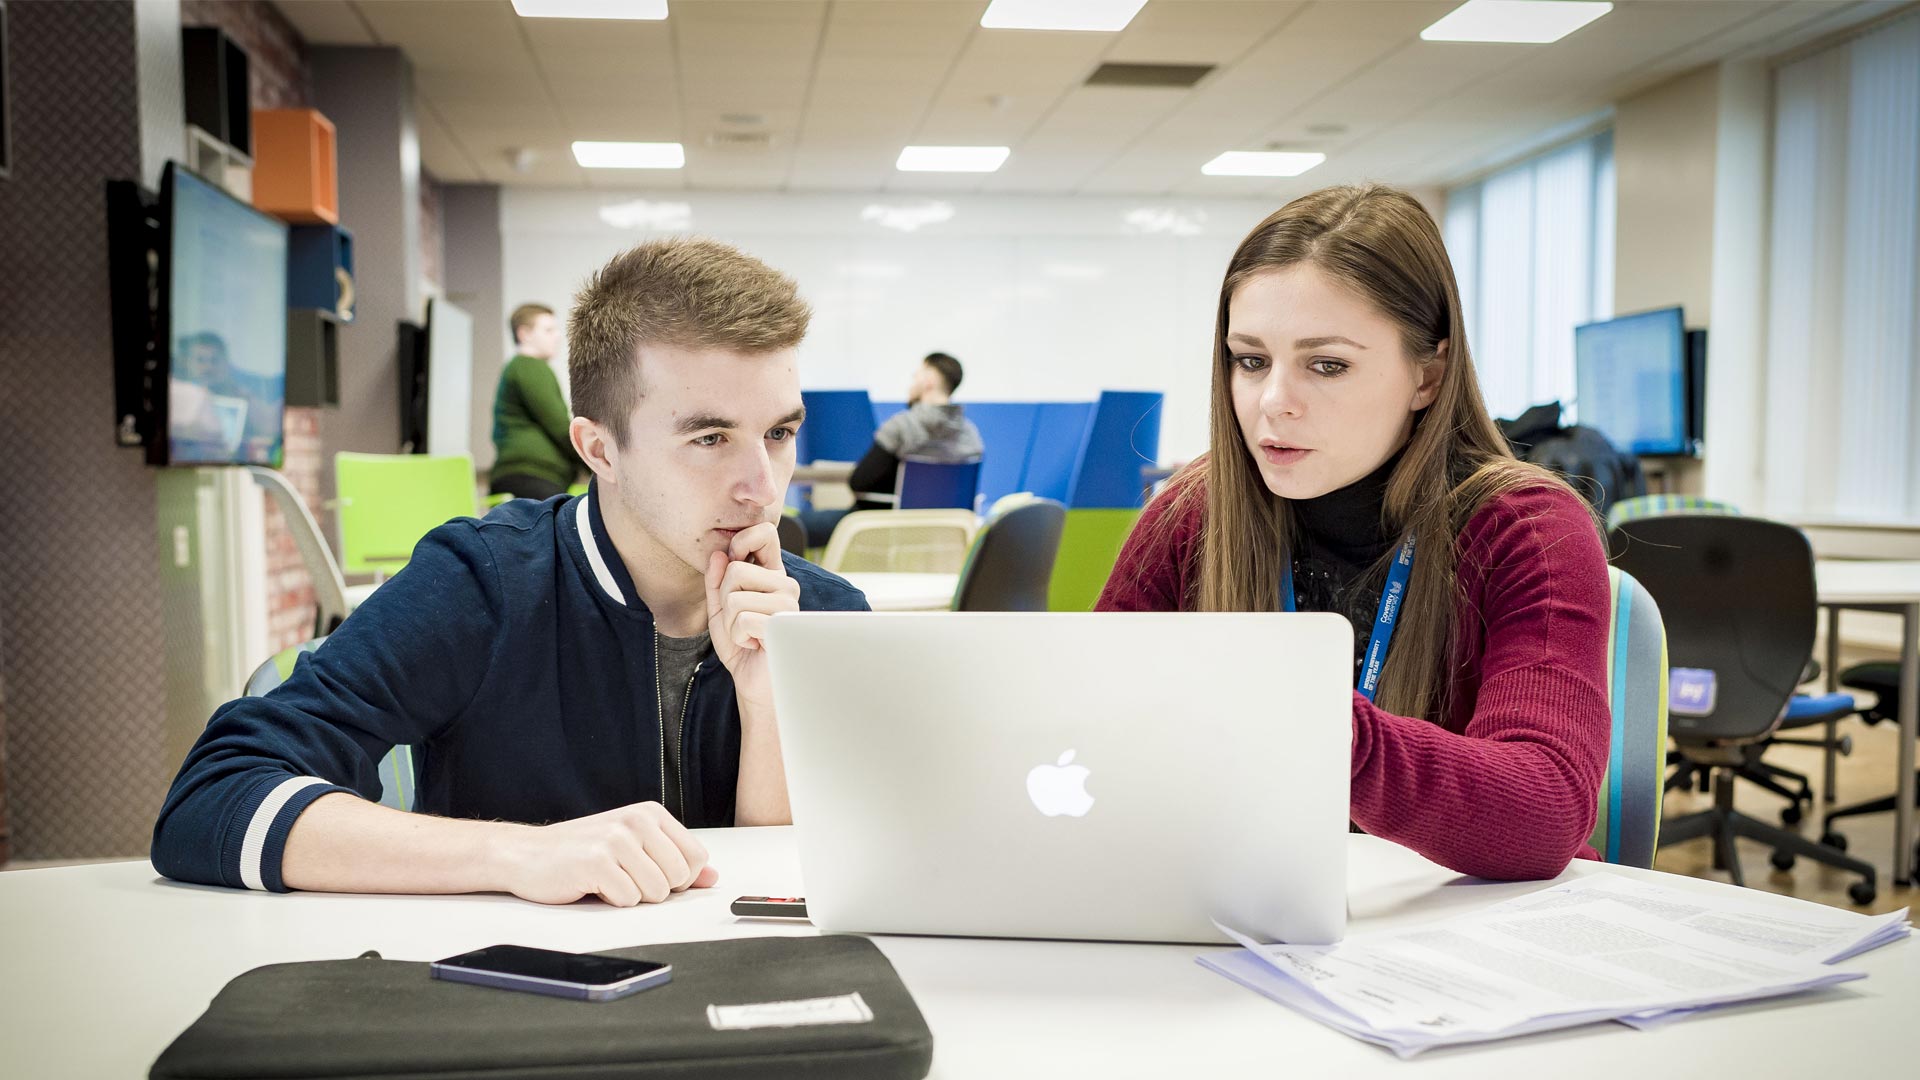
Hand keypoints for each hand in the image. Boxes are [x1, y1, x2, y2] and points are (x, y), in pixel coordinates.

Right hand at [495, 802, 718, 906]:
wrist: (527, 854)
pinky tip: (593, 885)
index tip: (649, 872)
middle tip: (624, 876)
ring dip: (631, 896)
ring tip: (608, 879)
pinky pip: (628, 900)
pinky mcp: (597, 862)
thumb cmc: (581, 852)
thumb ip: (675, 861)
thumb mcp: (634, 848)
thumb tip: (712, 877)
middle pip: (679, 878)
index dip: (678, 878)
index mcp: (651, 814)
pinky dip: (612, 901)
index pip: (696, 858)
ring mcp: (616, 839)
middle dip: (654, 889)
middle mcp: (637, 821)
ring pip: (656, 892)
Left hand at [704, 522, 799, 713]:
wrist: (755, 681)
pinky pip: (742, 620)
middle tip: (738, 619)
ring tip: (745, 634)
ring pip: (735, 598)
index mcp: (772, 574)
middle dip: (724, 600)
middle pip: (735, 571)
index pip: (764, 533)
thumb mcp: (720, 609)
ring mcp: (788, 604)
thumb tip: (718, 554)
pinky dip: (738, 637)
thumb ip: (716, 582)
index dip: (740, 542)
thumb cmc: (741, 644)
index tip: (732, 562)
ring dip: (730, 624)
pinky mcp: (784, 626)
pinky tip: (753, 644)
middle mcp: (785, 584)